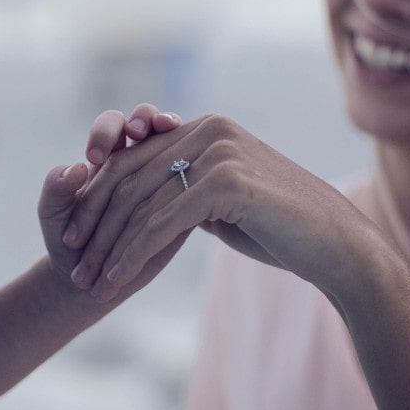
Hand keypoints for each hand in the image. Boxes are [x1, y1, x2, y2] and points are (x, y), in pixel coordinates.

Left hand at [38, 103, 182, 282]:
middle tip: (135, 135)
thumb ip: (55, 188)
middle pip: (151, 124)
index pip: (113, 124)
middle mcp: (140, 161)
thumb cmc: (69, 242)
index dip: (107, 130)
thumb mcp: (53, 215)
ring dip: (161, 159)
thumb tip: (76, 167)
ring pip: (178, 149)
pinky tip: (162, 212)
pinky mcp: (187, 207)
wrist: (93, 284)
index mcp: (109, 155)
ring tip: (155, 160)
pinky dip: (177, 199)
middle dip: (144, 123)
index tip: (94, 157)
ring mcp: (168, 180)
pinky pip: (192, 192)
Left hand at [64, 114, 379, 300]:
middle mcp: (208, 129)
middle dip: (94, 224)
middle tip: (72, 263)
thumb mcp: (226, 202)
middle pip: (128, 178)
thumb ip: (192, 189)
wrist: (337, 246)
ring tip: (89, 282)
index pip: (131, 158)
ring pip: (141, 203)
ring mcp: (218, 151)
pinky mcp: (227, 182)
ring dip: (108, 247)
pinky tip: (116, 280)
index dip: (96, 197)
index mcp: (206, 128)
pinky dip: (133, 254)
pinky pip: (163, 222)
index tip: (74, 236)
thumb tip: (159, 198)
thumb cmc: (282, 228)